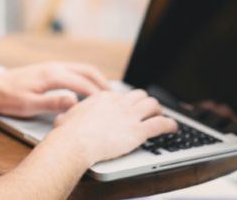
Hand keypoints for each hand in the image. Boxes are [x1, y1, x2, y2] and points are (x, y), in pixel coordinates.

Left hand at [0, 61, 108, 116]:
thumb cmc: (8, 98)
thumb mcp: (29, 105)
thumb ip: (52, 103)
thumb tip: (74, 101)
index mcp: (51, 75)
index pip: (82, 83)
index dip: (97, 94)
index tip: (109, 105)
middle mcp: (54, 67)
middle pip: (85, 70)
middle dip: (102, 81)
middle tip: (115, 96)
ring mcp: (51, 66)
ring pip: (80, 68)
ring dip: (94, 78)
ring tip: (105, 92)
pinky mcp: (47, 70)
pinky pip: (72, 70)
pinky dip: (84, 77)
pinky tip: (86, 87)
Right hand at [52, 89, 177, 165]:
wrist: (76, 142)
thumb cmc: (68, 133)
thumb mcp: (66, 117)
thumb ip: (70, 115)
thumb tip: (64, 117)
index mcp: (103, 98)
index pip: (121, 95)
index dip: (126, 101)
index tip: (128, 107)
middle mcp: (119, 103)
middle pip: (139, 95)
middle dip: (145, 101)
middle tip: (149, 108)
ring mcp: (129, 116)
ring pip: (152, 105)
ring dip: (159, 109)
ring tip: (162, 114)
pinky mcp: (138, 131)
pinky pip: (160, 124)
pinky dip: (169, 125)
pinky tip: (173, 127)